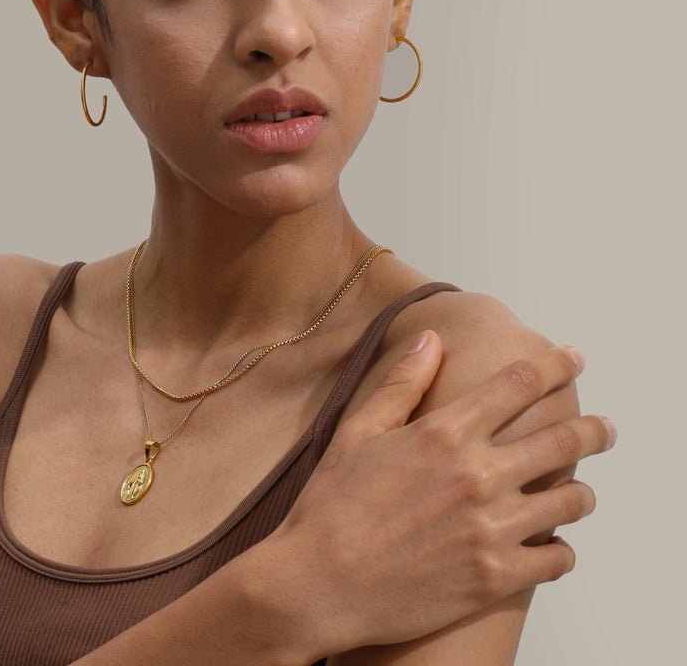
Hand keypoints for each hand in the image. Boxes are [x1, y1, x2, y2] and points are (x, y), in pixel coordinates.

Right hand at [257, 331, 615, 658]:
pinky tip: (552, 542)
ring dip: (581, 490)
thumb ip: (401, 384)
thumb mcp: (357, 432)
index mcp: (444, 433)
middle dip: (593, 428)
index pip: (520, 384)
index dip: (555, 364)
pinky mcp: (496, 578)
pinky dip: (562, 548)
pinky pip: (558, 558)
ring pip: (571, 501)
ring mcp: (491, 529)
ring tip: (578, 489)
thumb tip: (432, 340)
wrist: (318, 584)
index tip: (573, 358)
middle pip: (563, 439)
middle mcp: (477, 475)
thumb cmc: (332, 506)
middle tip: (605, 427)